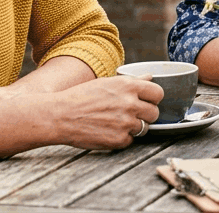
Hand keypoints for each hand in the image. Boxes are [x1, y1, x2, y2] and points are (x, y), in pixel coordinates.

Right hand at [49, 75, 163, 149]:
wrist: (60, 115)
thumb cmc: (81, 97)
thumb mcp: (107, 82)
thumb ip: (131, 81)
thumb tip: (149, 76)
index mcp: (128, 86)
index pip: (158, 93)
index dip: (153, 98)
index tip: (147, 101)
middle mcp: (130, 103)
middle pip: (154, 113)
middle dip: (145, 114)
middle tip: (131, 114)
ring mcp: (126, 123)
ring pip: (144, 128)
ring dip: (134, 127)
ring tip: (117, 123)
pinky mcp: (119, 140)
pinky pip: (130, 140)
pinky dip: (122, 138)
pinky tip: (108, 131)